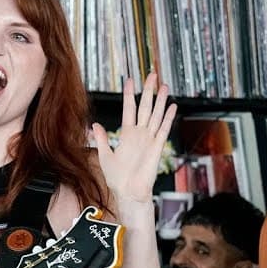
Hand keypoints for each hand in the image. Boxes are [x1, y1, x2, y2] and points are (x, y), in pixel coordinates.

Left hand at [91, 71, 176, 204]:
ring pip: (155, 115)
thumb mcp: (105, 156)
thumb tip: (94, 125)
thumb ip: (102, 139)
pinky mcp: (157, 147)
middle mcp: (139, 134)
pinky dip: (168, 118)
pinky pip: (163, 129)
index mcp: (126, 134)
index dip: (130, 94)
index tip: (130, 80)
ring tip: (163, 86)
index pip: (129, 108)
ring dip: (160, 100)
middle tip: (152, 75)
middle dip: (148, 91)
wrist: (129, 192)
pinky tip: (172, 106)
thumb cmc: (117, 178)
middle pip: (145, 107)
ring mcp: (149, 139)